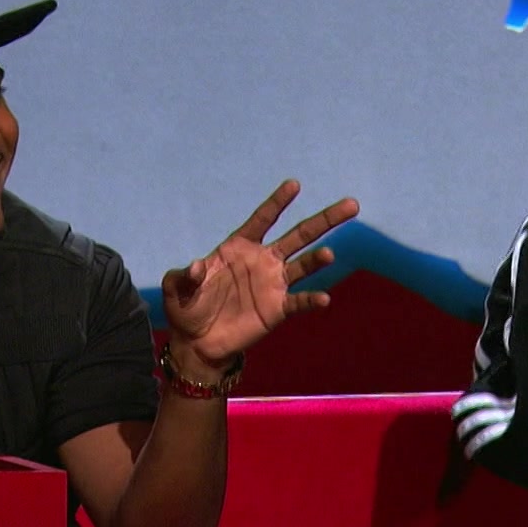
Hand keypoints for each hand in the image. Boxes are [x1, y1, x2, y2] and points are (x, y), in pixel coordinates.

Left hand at [162, 180, 358, 375]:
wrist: (196, 343)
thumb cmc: (186, 309)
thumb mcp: (175, 289)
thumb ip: (183, 276)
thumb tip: (194, 266)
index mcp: (239, 247)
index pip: (263, 219)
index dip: (278, 202)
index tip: (294, 184)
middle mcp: (262, 261)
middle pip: (299, 235)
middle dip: (324, 220)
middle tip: (352, 204)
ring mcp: (273, 284)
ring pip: (304, 264)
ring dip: (317, 259)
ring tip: (328, 254)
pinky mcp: (277, 309)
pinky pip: (299, 301)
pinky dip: (311, 300)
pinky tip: (323, 299)